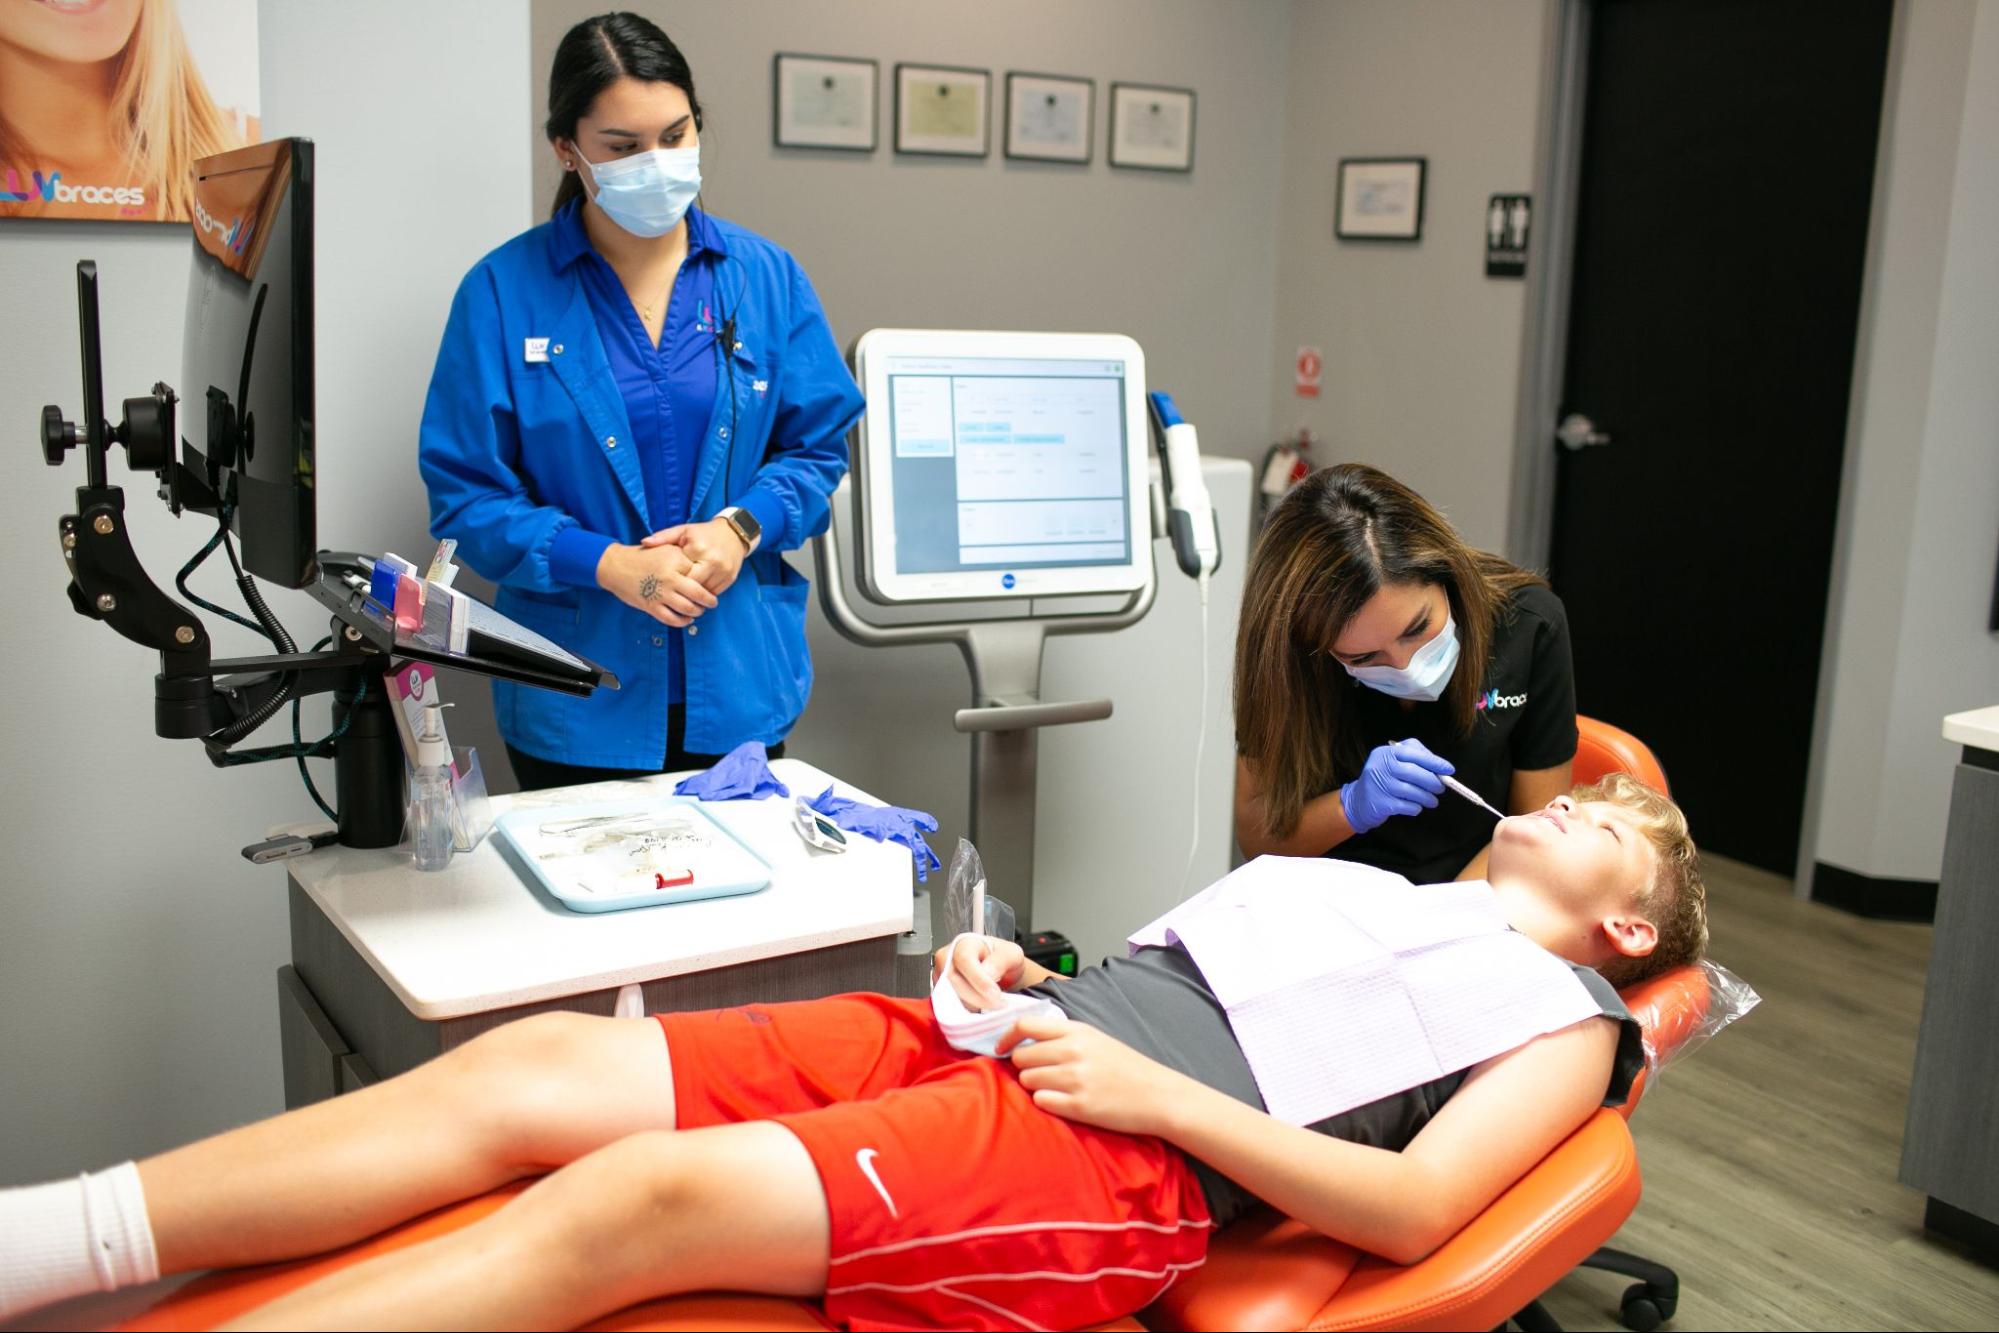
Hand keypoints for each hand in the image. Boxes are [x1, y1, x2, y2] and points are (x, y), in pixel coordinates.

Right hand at [596, 542, 717, 627]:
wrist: (616, 565)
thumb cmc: (642, 556)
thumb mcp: (665, 547)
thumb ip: (683, 556)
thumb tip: (703, 568)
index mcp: (675, 560)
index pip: (700, 574)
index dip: (708, 581)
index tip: (712, 584)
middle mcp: (670, 577)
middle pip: (698, 594)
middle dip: (709, 600)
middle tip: (713, 602)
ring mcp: (661, 593)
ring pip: (688, 608)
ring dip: (697, 612)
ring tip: (700, 610)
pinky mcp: (651, 606)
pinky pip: (672, 619)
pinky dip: (682, 621)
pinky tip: (687, 619)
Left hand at [641, 517, 747, 595]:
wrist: (733, 534)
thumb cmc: (703, 533)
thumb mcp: (683, 531)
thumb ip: (663, 537)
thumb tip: (644, 542)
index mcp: (699, 548)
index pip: (682, 572)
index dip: (673, 579)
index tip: (664, 583)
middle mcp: (713, 561)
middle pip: (694, 585)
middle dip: (683, 590)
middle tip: (672, 594)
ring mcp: (724, 571)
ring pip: (705, 592)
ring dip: (694, 595)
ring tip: (683, 596)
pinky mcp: (730, 578)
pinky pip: (715, 592)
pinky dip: (705, 594)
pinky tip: (697, 593)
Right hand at [931, 933, 1026, 1010]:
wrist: (999, 972)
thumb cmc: (1002, 960)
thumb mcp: (1012, 954)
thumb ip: (1001, 961)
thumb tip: (987, 974)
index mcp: (964, 943)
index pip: (964, 959)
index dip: (979, 979)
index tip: (996, 994)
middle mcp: (947, 957)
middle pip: (953, 980)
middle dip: (977, 997)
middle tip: (997, 1005)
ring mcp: (941, 975)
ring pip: (949, 995)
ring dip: (972, 1005)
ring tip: (992, 1006)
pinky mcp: (941, 993)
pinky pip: (948, 1006)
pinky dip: (966, 1011)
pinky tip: (981, 1010)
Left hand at [1000, 1015, 1184, 1136]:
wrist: (1158, 1095)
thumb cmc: (1126, 1067)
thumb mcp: (1096, 1039)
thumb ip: (1063, 1036)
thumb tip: (1024, 1040)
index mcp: (1077, 1031)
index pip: (1025, 1024)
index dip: (1006, 1036)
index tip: (1001, 1048)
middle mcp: (1074, 1052)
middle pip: (1021, 1056)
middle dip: (1023, 1066)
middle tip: (1040, 1073)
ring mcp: (1076, 1079)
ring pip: (1027, 1080)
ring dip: (1034, 1085)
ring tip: (1056, 1088)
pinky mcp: (1079, 1106)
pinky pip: (1041, 1101)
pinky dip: (1046, 1102)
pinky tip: (1062, 1102)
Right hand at [1339, 737, 1453, 834]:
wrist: (1358, 801)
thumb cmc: (1384, 779)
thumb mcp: (1393, 761)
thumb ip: (1415, 757)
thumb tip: (1440, 767)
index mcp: (1385, 753)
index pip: (1412, 753)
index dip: (1433, 761)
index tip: (1449, 770)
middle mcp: (1380, 766)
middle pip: (1413, 772)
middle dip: (1432, 781)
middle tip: (1441, 788)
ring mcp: (1379, 785)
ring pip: (1411, 791)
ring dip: (1427, 797)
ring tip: (1432, 801)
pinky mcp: (1380, 803)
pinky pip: (1406, 806)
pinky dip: (1416, 807)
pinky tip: (1417, 807)